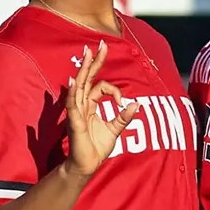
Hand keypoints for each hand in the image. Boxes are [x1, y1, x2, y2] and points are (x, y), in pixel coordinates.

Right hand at [63, 41, 139, 177]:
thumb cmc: (96, 148)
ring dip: (84, 69)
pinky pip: (73, 104)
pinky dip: (72, 93)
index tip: (122, 102)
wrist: (86, 166)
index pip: (100, 86)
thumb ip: (124, 117)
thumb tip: (137, 105)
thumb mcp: (115, 130)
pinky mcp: (74, 122)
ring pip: (79, 86)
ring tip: (87, 54)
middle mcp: (82, 105)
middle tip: (100, 44)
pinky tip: (73, 81)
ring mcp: (76, 112)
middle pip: (87, 78)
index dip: (114, 90)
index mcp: (90, 105)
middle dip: (94, 61)